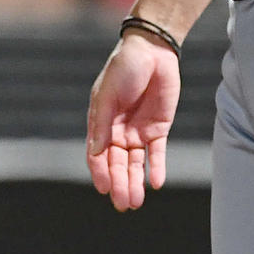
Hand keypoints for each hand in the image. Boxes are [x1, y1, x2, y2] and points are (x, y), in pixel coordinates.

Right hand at [86, 33, 180, 210]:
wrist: (153, 49)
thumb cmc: (124, 66)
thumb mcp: (107, 93)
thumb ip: (102, 123)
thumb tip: (94, 153)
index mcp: (101, 121)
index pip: (97, 154)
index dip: (100, 172)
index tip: (104, 188)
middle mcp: (118, 130)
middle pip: (117, 163)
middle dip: (119, 184)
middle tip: (123, 204)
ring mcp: (138, 130)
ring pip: (135, 163)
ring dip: (135, 182)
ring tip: (136, 201)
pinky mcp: (158, 128)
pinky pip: (156, 153)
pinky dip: (156, 168)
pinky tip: (156, 183)